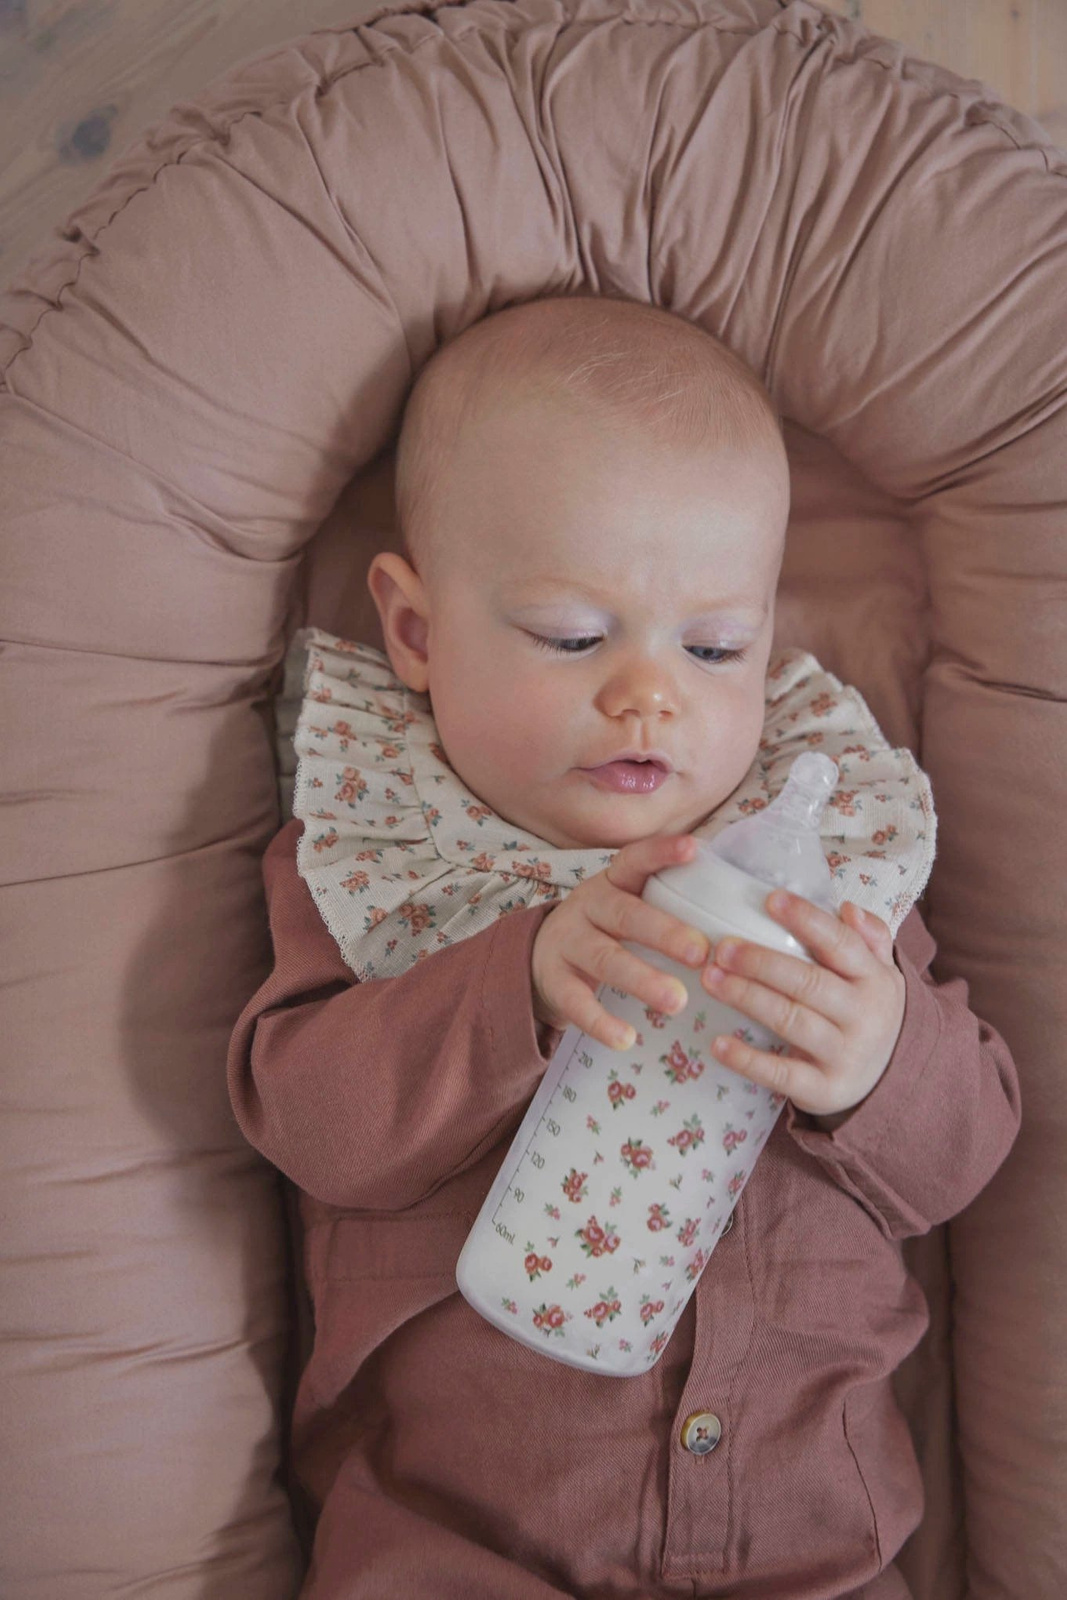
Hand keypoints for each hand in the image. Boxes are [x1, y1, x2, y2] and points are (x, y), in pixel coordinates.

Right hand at [531, 834, 712, 1050]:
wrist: (540, 957)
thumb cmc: (605, 929)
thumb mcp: (627, 906)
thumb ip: (667, 904)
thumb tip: (737, 912)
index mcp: (613, 883)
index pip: (635, 860)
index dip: (661, 853)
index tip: (693, 848)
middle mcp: (588, 906)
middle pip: (626, 915)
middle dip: (665, 933)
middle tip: (701, 953)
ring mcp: (568, 943)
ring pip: (605, 959)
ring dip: (642, 979)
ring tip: (677, 1002)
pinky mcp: (554, 980)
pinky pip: (576, 1001)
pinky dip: (601, 1021)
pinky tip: (626, 1038)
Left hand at [700, 891, 905, 1120]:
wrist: (890, 1081)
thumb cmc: (868, 1011)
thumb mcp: (881, 973)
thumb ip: (869, 936)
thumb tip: (849, 908)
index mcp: (874, 979)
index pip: (840, 943)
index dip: (807, 920)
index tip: (770, 899)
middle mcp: (863, 1015)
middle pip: (808, 982)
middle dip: (761, 962)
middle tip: (722, 948)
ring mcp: (843, 1054)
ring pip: (790, 1021)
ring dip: (747, 998)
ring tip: (710, 979)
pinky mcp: (823, 1089)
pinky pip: (781, 1073)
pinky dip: (748, 1060)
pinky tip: (718, 1044)